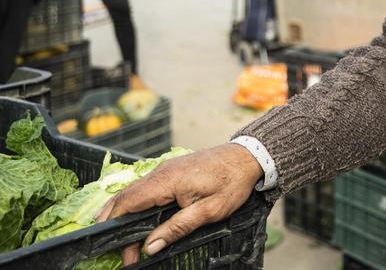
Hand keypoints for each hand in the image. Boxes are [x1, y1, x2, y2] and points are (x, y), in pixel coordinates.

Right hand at [96, 143, 262, 265]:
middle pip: (125, 198)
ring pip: (133, 192)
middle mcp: (160, 172)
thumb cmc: (232, 182)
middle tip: (118, 250)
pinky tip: (135, 219)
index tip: (115, 248)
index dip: (115, 225)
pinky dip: (135, 204)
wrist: (248, 156)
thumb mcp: (209, 211)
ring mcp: (164, 169)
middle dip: (116, 224)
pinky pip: (145, 188)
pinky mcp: (170, 171)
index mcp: (167, 181)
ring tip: (123, 240)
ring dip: (124, 215)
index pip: (128, 202)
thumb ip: (178, 228)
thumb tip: (150, 246)